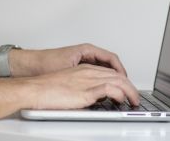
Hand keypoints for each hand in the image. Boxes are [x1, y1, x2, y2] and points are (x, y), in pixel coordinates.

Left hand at [11, 43, 126, 76]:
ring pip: (103, 68)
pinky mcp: (78, 66)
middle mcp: (86, 53)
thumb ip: (87, 74)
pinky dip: (101, 79)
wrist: (28, 65)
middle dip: (118, 74)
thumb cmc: (45, 63)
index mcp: (87, 50)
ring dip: (110, 76)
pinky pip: (95, 71)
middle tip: (124, 85)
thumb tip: (103, 81)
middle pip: (109, 63)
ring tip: (116, 87)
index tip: (125, 79)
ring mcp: (83, 59)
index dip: (120, 69)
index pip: (111, 58)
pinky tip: (102, 87)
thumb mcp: (70, 70)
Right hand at [24, 64, 139, 109]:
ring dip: (130, 91)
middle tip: (135, 97)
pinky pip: (109, 89)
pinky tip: (122, 100)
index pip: (111, 72)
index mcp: (85, 69)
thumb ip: (84, 88)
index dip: (122, 81)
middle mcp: (89, 72)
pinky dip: (120, 94)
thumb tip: (96, 98)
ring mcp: (88, 80)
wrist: (34, 89)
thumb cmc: (46, 88)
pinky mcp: (86, 91)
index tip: (128, 89)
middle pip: (118, 75)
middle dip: (130, 86)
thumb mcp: (70, 85)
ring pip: (118, 81)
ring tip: (134, 101)